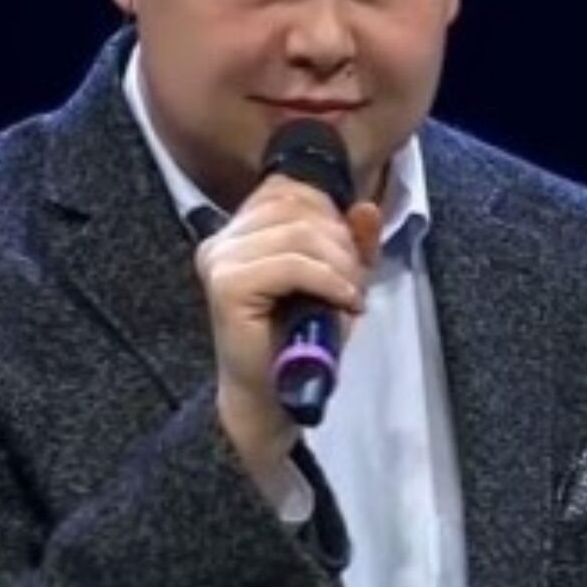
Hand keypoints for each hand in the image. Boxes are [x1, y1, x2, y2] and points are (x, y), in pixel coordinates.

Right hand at [195, 173, 381, 482]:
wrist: (272, 397)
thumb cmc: (300, 338)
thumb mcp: (337, 279)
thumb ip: (353, 241)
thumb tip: (366, 206)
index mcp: (240, 229)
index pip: (290, 189)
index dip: (330, 212)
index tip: (348, 252)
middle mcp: (223, 238)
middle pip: (298, 207)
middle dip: (341, 242)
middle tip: (355, 281)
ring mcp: (220, 258)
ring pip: (299, 234)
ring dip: (340, 264)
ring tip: (350, 294)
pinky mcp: (227, 284)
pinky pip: (292, 264)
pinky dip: (328, 280)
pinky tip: (342, 300)